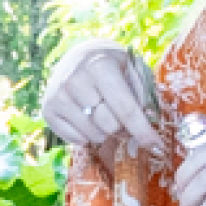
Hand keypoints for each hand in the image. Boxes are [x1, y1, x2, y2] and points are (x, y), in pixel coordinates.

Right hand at [42, 42, 168, 167]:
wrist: (78, 58)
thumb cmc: (112, 66)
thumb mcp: (133, 69)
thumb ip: (144, 94)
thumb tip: (150, 120)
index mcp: (100, 66)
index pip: (125, 108)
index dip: (143, 131)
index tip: (157, 147)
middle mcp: (75, 81)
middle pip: (109, 126)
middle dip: (122, 128)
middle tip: (123, 119)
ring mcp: (58, 97)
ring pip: (94, 136)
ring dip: (105, 132)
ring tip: (103, 115)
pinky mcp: (48, 110)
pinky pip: (77, 140)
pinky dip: (88, 135)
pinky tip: (87, 118)